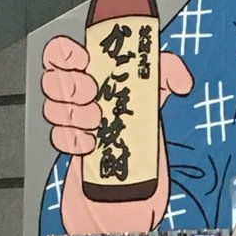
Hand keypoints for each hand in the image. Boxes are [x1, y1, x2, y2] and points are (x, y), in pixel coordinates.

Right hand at [42, 34, 192, 234]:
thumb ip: (172, 75)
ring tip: (98, 123)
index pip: (62, 52)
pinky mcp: (70, 149)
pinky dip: (72, 140)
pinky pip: (57, 137)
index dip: (66, 53)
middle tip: (95, 96)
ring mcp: (72, 123)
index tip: (86, 62)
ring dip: (74, 114)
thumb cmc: (145, 135)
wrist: (137, 184)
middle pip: (53, 78)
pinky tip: (91, 144)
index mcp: (94, 74)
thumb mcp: (160, 96)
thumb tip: (182, 81)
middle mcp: (78, 97)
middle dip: (73, 86)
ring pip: (53, 107)